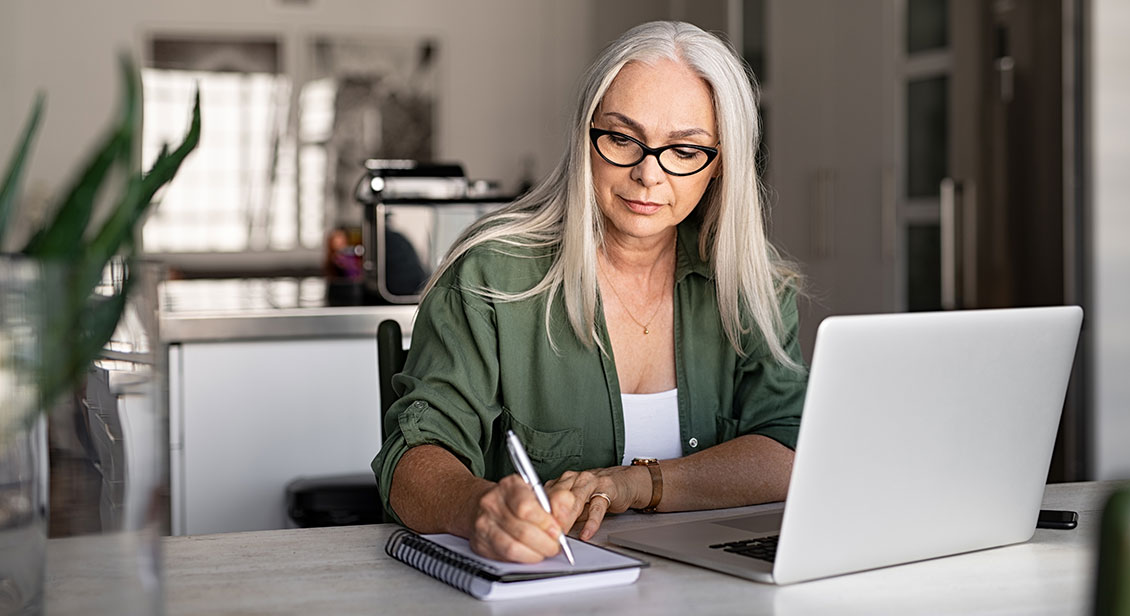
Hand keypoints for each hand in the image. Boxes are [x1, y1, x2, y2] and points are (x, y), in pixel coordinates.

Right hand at [465, 474, 579, 562]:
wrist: (484, 504)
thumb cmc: (515, 499)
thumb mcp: (538, 492)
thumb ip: (557, 501)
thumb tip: (565, 514)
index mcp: (509, 486)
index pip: (526, 507)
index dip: (545, 523)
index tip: (557, 530)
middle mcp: (492, 503)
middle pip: (522, 531)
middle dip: (545, 543)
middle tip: (555, 545)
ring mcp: (483, 524)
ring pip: (512, 547)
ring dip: (535, 554)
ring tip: (544, 550)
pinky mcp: (480, 543)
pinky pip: (504, 557)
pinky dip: (522, 559)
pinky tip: (530, 553)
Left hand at [546, 466, 648, 540]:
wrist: (623, 482)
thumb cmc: (596, 493)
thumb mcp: (575, 503)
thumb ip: (561, 514)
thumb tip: (546, 532)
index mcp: (562, 481)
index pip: (545, 496)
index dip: (539, 513)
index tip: (535, 529)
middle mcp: (574, 478)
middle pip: (557, 496)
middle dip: (551, 516)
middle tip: (546, 534)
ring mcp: (590, 482)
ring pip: (575, 499)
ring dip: (567, 518)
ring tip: (563, 534)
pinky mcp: (607, 489)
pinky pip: (597, 507)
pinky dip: (591, 522)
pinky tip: (586, 533)